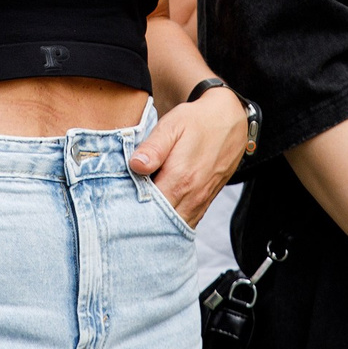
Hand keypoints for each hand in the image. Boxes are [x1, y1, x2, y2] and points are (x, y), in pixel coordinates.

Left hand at [128, 88, 247, 226]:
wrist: (230, 121)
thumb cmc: (197, 122)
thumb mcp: (172, 126)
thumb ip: (153, 148)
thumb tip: (135, 166)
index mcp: (180, 178)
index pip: (148, 207)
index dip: (129, 208)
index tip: (117, 201)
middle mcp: (192, 196)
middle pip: (160, 222)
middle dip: (140, 220)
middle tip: (123, 211)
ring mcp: (200, 202)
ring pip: (174, 227)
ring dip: (155, 224)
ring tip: (138, 212)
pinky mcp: (205, 203)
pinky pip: (186, 223)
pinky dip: (170, 224)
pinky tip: (157, 214)